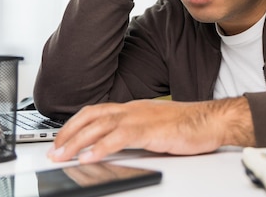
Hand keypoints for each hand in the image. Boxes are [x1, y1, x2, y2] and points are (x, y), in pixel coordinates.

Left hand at [47, 97, 254, 162]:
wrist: (211, 120)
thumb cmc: (188, 126)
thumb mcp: (154, 128)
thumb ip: (134, 134)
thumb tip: (113, 147)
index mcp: (133, 108)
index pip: (96, 112)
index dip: (75, 124)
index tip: (61, 139)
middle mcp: (133, 109)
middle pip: (92, 117)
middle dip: (69, 134)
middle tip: (54, 150)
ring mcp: (141, 118)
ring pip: (100, 126)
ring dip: (78, 142)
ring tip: (63, 156)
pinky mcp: (150, 130)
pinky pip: (120, 138)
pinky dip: (101, 147)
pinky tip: (89, 157)